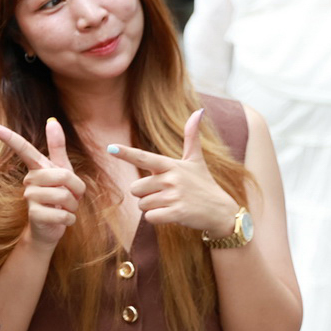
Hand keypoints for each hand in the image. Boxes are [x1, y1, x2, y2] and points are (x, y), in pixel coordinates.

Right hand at [0, 117, 85, 248]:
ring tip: (65, 209)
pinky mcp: (34, 215)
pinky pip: (62, 214)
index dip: (8, 137)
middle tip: (72, 197)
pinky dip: (69, 219)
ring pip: (64, 195)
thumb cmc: (58, 197)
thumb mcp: (62, 170)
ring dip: (73, 205)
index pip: (22, 149)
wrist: (51, 227)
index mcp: (37, 168)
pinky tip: (62, 220)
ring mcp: (29, 198)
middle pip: (63, 175)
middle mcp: (29, 181)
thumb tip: (51, 121)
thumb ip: (57, 146)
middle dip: (77, 188)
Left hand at [107, 109, 239, 234]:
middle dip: (145, 194)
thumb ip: (191, 137)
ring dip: (152, 207)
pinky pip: (150, 217)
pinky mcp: (176, 213)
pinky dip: (157, 218)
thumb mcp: (196, 160)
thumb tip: (198, 111)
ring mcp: (174, 196)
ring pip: (142, 205)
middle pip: (135, 188)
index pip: (144, 157)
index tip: (110, 148)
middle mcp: (171, 178)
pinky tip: (172, 214)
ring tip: (171, 203)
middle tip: (165, 194)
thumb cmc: (204, 183)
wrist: (221, 210)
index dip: (126, 153)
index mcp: (171, 165)